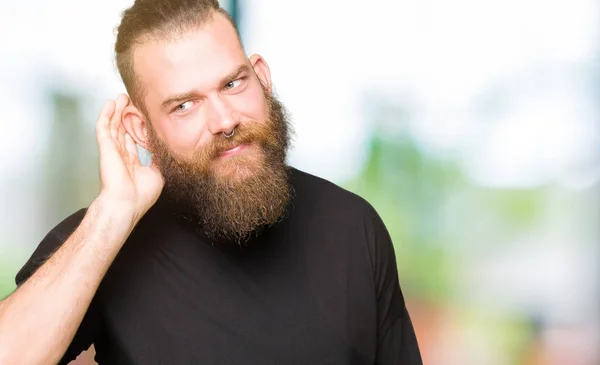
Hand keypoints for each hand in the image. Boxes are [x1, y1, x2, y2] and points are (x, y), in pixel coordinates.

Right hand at [95, 94, 163, 220]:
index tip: (143, 117)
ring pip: (114, 125)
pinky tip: (111, 103)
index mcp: (132, 163)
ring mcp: (112, 151)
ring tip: (123, 96)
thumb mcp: (158, 173)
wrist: (127, 203)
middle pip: (123, 129)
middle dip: (127, 115)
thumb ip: (159, 160)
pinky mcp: (105, 147)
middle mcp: (121, 155)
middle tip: (133, 101)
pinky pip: (104, 127)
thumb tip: (167, 150)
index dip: (138, 128)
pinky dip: (106, 114)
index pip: (134, 140)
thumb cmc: (141, 195)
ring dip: (118, 110)